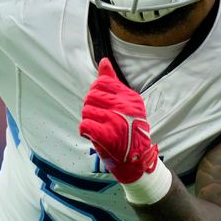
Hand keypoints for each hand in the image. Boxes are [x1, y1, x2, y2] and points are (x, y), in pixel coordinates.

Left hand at [79, 58, 158, 182]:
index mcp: (130, 97)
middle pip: (91, 96)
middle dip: (91, 107)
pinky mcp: (107, 135)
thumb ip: (112, 81)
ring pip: (86, 110)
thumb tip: (104, 61)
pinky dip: (85, 131)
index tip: (102, 104)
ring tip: (99, 127)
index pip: (101, 82)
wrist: (135, 159)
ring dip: (88, 120)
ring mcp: (116, 121)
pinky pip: (84, 125)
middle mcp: (125, 107)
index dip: (96, 93)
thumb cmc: (128, 128)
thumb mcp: (125, 103)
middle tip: (99, 118)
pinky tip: (94, 134)